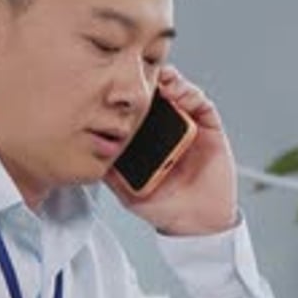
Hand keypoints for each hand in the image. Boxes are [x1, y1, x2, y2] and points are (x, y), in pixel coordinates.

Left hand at [106, 66, 236, 234]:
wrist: (198, 223)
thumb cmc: (165, 208)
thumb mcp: (128, 193)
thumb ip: (112, 174)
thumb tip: (89, 154)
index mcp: (147, 140)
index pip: (137, 109)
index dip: (129, 95)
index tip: (116, 85)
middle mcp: (167, 129)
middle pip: (157, 95)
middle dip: (149, 81)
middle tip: (138, 75)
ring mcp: (188, 126)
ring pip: (179, 92)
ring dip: (169, 81)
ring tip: (160, 80)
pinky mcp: (209, 127)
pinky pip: (201, 104)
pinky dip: (191, 94)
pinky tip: (179, 93)